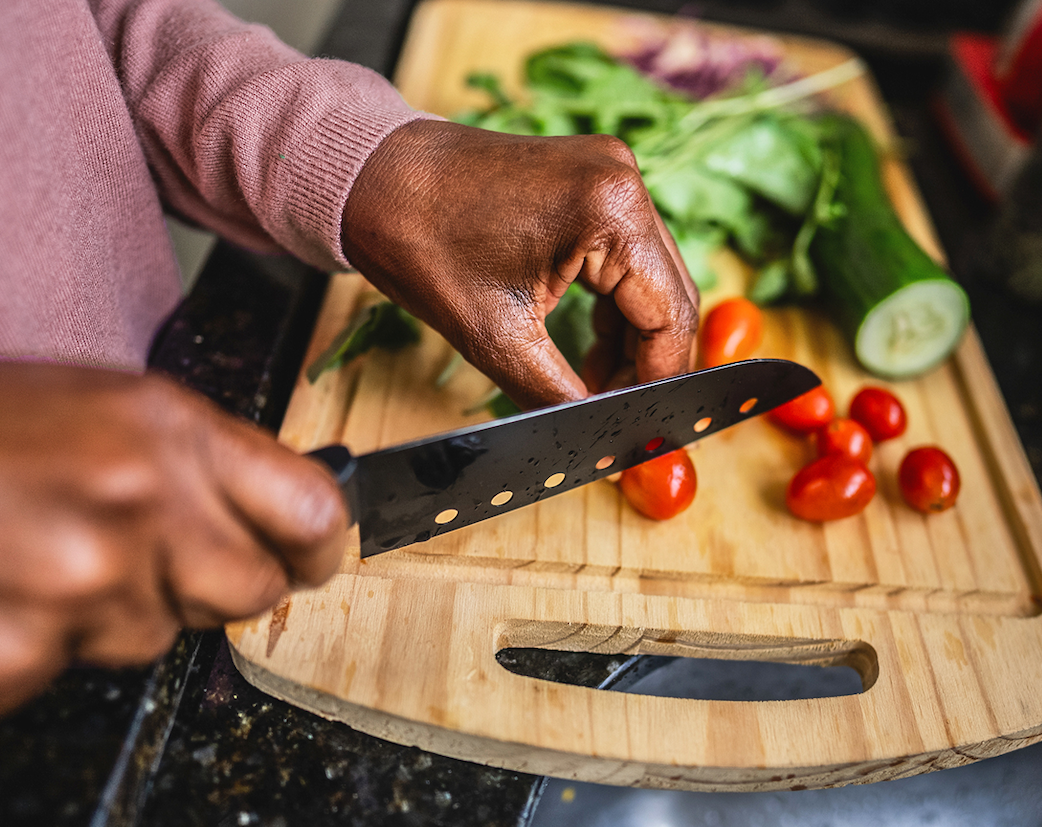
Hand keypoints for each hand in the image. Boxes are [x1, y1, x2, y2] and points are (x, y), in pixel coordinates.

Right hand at [0, 363, 347, 720]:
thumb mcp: (98, 407)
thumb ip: (195, 462)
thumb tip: (288, 516)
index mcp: (164, 426)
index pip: (310, 506)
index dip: (315, 543)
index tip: (305, 556)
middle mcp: (137, 499)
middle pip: (246, 592)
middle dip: (203, 586)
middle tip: (132, 552)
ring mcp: (79, 581)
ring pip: (150, 637)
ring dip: (106, 612)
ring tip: (33, 551)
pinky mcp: (19, 650)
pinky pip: (62, 672)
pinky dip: (31, 647)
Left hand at [342, 120, 699, 408]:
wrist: (371, 178)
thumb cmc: (419, 245)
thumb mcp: (497, 340)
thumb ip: (562, 397)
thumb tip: (602, 439)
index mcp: (610, 212)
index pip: (670, 317)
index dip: (660, 382)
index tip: (645, 426)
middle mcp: (624, 180)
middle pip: (671, 296)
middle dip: (647, 363)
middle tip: (619, 413)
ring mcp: (610, 172)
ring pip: (651, 278)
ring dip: (631, 337)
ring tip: (598, 387)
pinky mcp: (591, 178)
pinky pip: (625, 254)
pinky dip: (613, 304)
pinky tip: (590, 346)